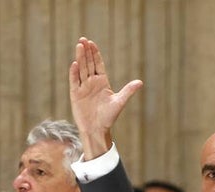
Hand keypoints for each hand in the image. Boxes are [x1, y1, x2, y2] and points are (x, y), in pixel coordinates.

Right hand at [68, 37, 142, 158]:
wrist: (97, 130)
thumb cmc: (108, 117)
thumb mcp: (119, 102)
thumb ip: (128, 91)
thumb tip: (140, 82)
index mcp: (102, 82)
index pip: (98, 64)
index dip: (95, 54)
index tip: (92, 43)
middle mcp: (92, 82)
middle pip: (89, 64)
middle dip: (86, 52)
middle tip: (83, 39)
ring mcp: (83, 87)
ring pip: (81, 70)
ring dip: (80, 58)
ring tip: (79, 46)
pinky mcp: (75, 94)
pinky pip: (74, 81)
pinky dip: (74, 73)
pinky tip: (74, 64)